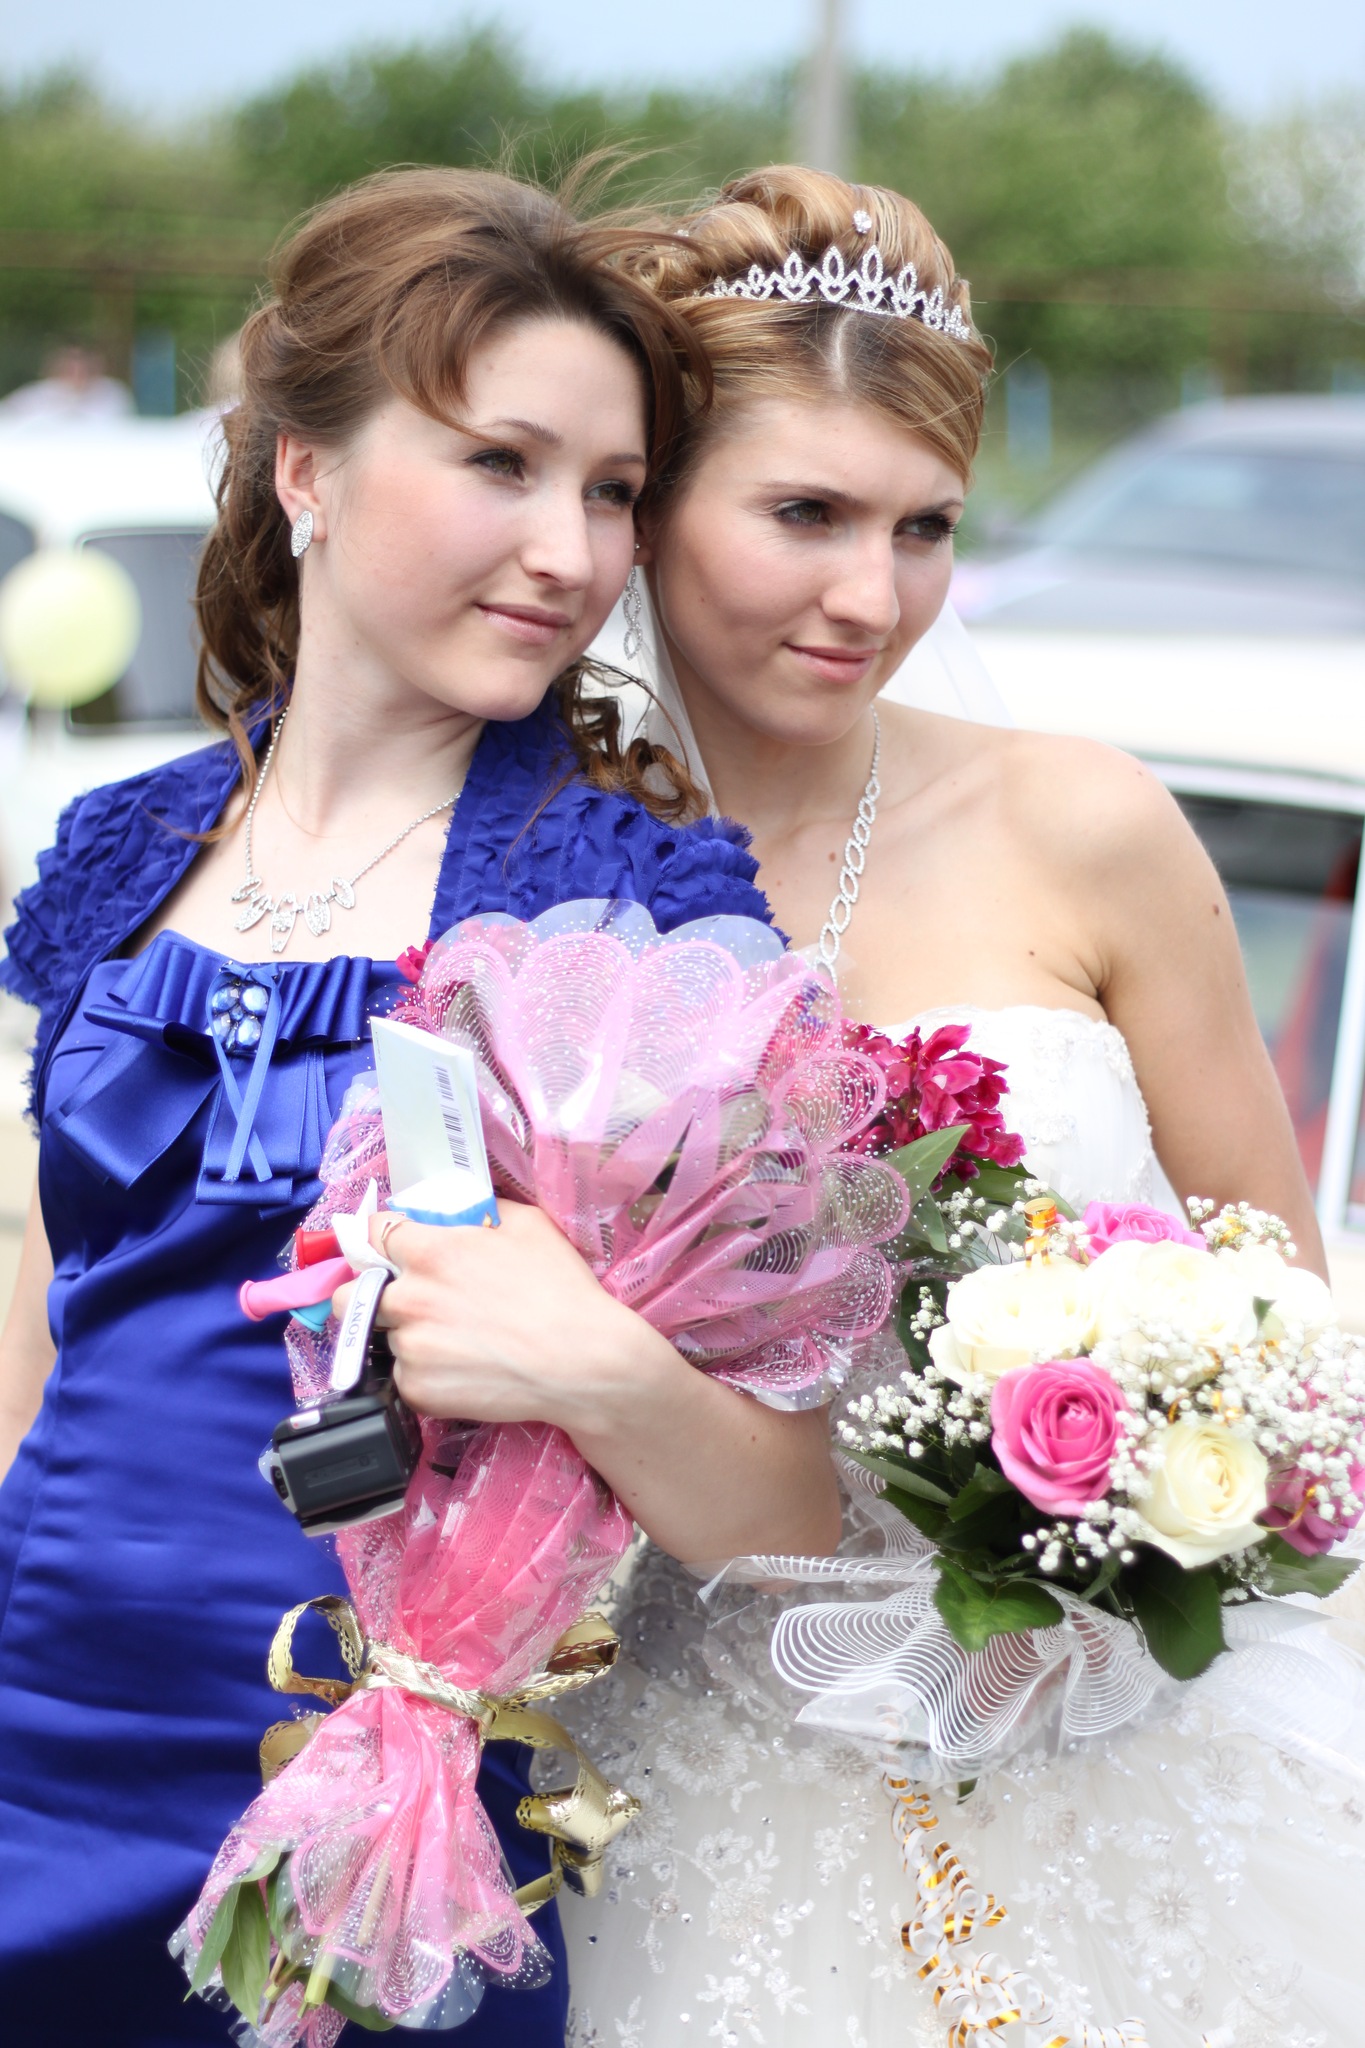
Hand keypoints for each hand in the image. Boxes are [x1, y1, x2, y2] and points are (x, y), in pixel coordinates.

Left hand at [331, 1201, 672, 1431]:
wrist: (583, 1363)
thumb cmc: (561, 1290)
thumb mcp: (528, 1225)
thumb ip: (481, 1211)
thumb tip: (461, 1210)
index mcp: (430, 1253)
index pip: (373, 1233)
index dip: (382, 1238)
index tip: (392, 1248)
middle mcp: (409, 1299)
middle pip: (351, 1294)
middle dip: (368, 1293)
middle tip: (398, 1299)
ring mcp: (410, 1348)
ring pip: (380, 1339)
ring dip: (403, 1336)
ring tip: (447, 1340)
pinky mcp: (418, 1390)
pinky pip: (402, 1376)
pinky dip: (423, 1373)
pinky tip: (459, 1368)